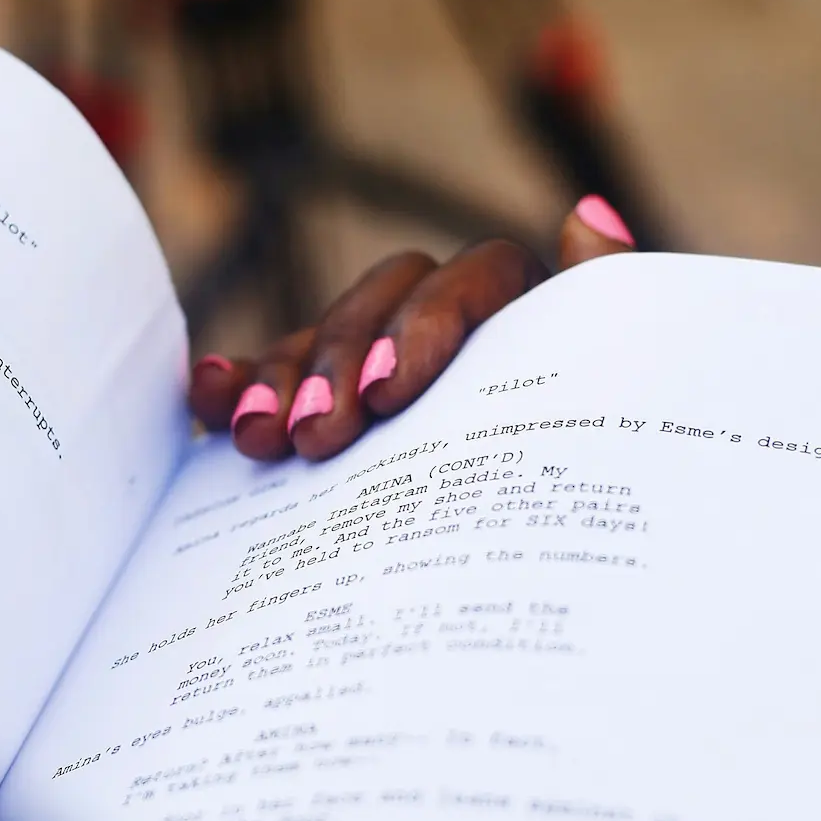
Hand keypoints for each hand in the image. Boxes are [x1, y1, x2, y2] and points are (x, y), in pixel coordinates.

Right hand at [188, 193, 634, 461]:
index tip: (390, 394)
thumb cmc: (606, 498)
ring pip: (325, 335)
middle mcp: (461, 330)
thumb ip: (609, 323)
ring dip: (284, 377)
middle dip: (342, 361)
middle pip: (387, 299)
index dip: (430, 322)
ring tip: (257, 442)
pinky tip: (203, 397)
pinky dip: (234, 381)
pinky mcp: (327, 407)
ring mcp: (387, 366)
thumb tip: (592, 217)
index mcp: (540, 322)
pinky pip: (271, 374)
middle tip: (316, 439)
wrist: (576, 603)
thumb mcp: (617, 414)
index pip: (480, 276)